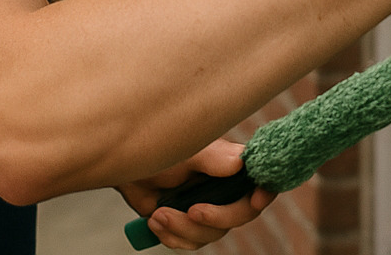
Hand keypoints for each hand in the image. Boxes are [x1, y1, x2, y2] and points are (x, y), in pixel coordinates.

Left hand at [116, 139, 274, 250]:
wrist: (126, 169)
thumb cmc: (156, 148)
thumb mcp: (184, 150)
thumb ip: (212, 157)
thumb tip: (240, 162)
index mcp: (229, 166)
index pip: (259, 181)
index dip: (264, 192)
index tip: (255, 200)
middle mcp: (223, 188)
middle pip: (239, 215)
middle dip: (215, 218)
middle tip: (191, 211)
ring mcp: (208, 208)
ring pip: (211, 234)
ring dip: (183, 228)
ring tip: (158, 213)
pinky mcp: (189, 224)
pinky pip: (190, 242)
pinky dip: (171, 236)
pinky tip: (154, 220)